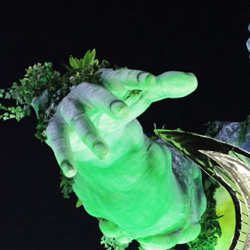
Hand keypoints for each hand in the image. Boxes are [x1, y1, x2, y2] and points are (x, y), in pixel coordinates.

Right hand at [45, 69, 197, 175]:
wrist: (87, 122)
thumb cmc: (118, 104)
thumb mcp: (140, 96)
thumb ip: (164, 87)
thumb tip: (193, 80)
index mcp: (108, 82)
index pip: (123, 77)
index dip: (136, 78)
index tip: (152, 82)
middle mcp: (86, 92)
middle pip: (96, 94)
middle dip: (108, 102)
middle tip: (124, 112)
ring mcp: (69, 111)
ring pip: (78, 121)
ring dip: (90, 136)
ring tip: (105, 154)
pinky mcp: (57, 130)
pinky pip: (58, 142)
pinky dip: (63, 156)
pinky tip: (71, 172)